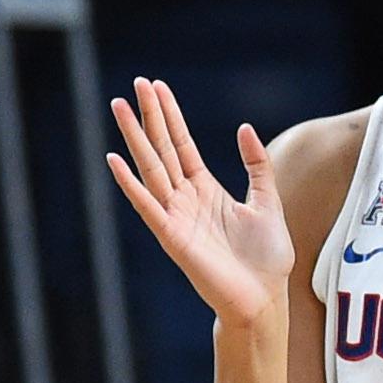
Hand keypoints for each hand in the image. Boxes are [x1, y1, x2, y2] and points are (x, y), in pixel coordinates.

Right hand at [106, 77, 291, 326]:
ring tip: (118, 109)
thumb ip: (257, 165)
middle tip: (134, 84)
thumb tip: (244, 127)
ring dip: (134, 139)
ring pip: (151, 169)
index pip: (182, 144)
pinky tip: (114, 160)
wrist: (265, 298)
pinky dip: (130, 184)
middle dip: (149, 116)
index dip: (170, 115)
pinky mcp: (172, 237)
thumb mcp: (268, 201)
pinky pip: (148, 205)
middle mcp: (185, 199)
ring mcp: (176, 216)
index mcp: (206, 189)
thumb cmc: (267, 258)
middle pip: (162, 149)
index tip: (156, 87)